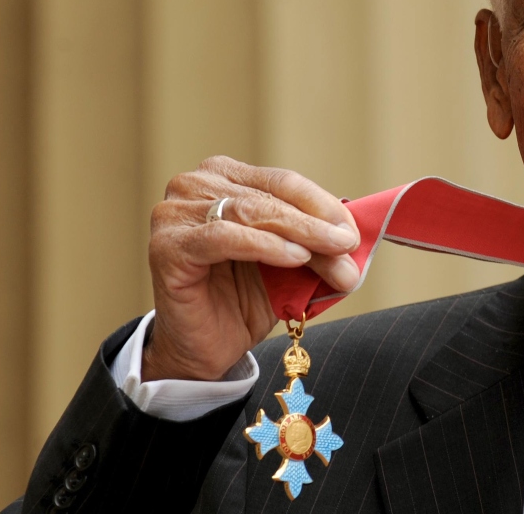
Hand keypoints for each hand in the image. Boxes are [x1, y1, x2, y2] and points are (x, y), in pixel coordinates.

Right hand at [142, 156, 360, 381]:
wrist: (206, 346)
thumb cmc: (245, 298)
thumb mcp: (291, 263)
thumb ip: (317, 243)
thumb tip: (356, 237)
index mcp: (225, 177)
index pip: (283, 182)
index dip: (323, 204)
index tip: (355, 231)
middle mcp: (196, 185)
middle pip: (270, 198)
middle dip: (316, 225)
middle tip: (350, 247)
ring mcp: (175, 213)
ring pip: (251, 214)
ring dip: (301, 235)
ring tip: (332, 255)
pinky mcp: (167, 246)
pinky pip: (223, 237)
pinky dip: (264, 245)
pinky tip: (294, 257)